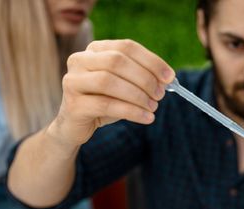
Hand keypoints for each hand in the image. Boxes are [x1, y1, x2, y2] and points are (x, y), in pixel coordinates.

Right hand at [51, 39, 175, 145]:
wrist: (75, 126)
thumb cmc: (104, 102)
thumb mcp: (124, 86)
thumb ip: (142, 78)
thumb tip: (167, 79)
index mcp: (95, 49)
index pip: (127, 47)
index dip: (151, 61)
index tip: (170, 77)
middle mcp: (80, 60)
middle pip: (117, 61)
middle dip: (144, 78)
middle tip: (161, 94)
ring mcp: (73, 81)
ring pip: (109, 82)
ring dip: (138, 95)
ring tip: (153, 107)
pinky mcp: (73, 105)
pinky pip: (106, 105)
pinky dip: (131, 111)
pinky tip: (147, 118)